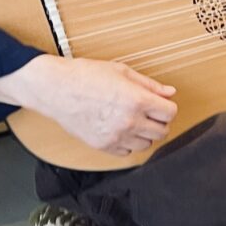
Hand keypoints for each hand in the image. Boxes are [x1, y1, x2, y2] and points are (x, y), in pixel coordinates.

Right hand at [0, 55, 176, 156]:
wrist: (55, 88)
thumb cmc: (85, 76)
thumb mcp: (122, 72)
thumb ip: (150, 85)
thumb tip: (170, 93)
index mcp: (137, 100)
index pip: (170, 113)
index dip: (167, 107)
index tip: (160, 104)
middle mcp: (129, 121)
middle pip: (162, 132)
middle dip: (159, 121)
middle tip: (149, 113)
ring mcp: (116, 136)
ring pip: (146, 145)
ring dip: (145, 134)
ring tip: (133, 120)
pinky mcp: (103, 146)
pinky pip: (127, 153)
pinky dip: (128, 143)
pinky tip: (121, 130)